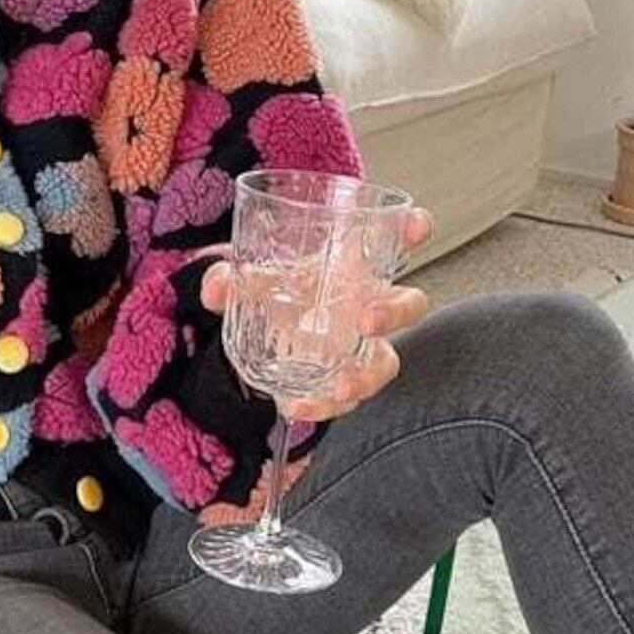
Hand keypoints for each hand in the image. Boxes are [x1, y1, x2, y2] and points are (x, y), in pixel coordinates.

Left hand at [200, 208, 432, 421]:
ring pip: (384, 362)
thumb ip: (229, 279)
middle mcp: (366, 306)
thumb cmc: (276, 293)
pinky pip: (344, 400)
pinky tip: (295, 407)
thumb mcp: (248, 282)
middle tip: (366, 321)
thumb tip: (217, 287)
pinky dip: (322, 406)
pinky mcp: (342, 382)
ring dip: (366, 375)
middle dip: (395, 312)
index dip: (412, 231)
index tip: (415, 227)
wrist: (261, 338)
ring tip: (340, 385)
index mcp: (353, 267)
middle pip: (408, 305)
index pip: (394, 241)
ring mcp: (358, 349)